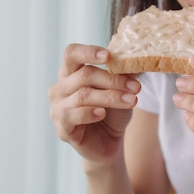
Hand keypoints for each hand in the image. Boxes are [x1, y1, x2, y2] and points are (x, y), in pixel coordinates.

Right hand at [49, 44, 140, 166]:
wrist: (109, 142)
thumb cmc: (112, 111)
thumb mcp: (121, 90)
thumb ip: (124, 75)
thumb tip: (134, 61)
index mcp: (71, 72)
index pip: (71, 53)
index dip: (88, 52)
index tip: (109, 56)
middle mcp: (60, 87)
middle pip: (84, 75)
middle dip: (113, 80)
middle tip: (136, 86)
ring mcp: (57, 107)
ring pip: (83, 95)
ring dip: (110, 97)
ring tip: (131, 101)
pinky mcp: (62, 127)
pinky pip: (73, 116)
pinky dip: (90, 113)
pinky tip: (102, 113)